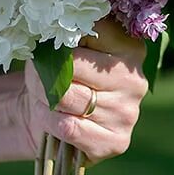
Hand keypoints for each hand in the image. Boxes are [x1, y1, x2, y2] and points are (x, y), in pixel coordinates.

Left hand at [18, 19, 148, 163]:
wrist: (47, 118)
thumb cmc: (57, 75)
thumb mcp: (62, 47)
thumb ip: (64, 36)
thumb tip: (54, 33)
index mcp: (129, 49)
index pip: (87, 33)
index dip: (60, 41)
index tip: (52, 47)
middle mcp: (135, 81)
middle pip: (73, 68)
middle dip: (46, 73)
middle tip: (38, 76)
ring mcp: (128, 113)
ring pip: (66, 98)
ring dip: (44, 98)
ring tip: (43, 98)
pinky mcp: (116, 141)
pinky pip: (69, 127)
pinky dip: (50, 122)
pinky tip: (50, 119)